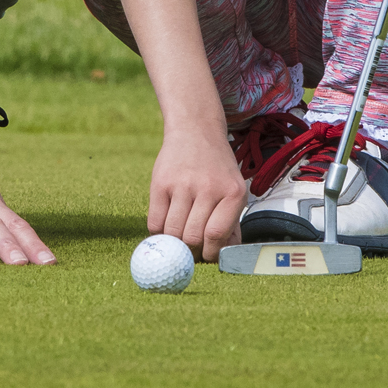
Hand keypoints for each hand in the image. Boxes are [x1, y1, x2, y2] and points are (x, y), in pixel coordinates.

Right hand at [149, 125, 246, 261]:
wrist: (196, 130)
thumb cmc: (217, 167)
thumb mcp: (233, 189)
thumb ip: (231, 222)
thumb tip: (225, 255)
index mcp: (233, 193)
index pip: (217, 236)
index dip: (209, 254)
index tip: (206, 256)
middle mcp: (209, 188)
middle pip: (192, 238)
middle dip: (191, 253)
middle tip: (190, 252)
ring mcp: (183, 184)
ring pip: (173, 233)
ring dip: (173, 245)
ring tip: (177, 241)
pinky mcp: (160, 182)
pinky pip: (155, 221)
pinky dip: (158, 233)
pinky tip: (165, 229)